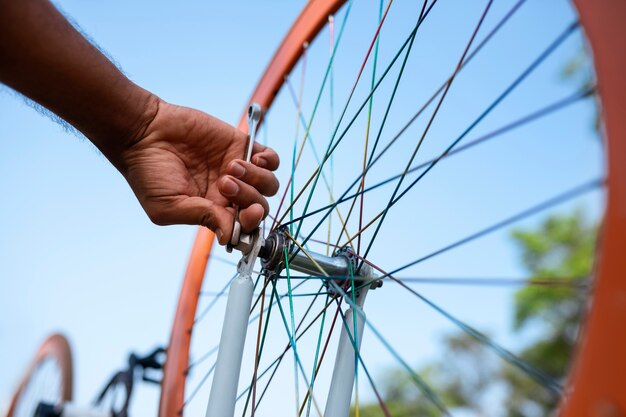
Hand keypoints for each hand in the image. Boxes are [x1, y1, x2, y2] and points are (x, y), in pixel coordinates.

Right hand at [118, 99, 278, 244]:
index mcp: (213, 213)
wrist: (144, 133)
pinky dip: (268, 161)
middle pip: (260, 207)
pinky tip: (252, 158)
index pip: (245, 228)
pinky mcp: (241, 146)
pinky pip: (271, 159)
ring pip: (269, 185)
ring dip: (256, 180)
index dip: (251, 226)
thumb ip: (203, 218)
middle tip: (225, 185)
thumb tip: (230, 237)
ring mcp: (237, 170)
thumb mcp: (168, 206)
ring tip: (230, 167)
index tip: (244, 217)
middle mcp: (229, 195)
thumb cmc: (148, 173)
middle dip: (249, 200)